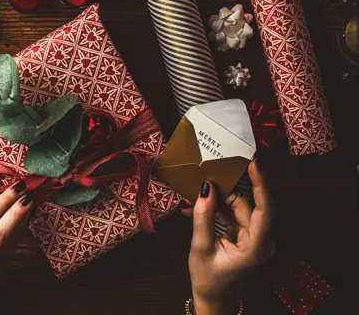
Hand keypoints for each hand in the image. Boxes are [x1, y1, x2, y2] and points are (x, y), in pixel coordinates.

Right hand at [188, 160, 274, 314]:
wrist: (213, 297)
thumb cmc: (209, 278)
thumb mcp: (201, 248)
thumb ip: (203, 217)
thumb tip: (205, 188)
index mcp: (257, 246)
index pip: (265, 210)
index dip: (261, 185)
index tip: (254, 164)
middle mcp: (261, 239)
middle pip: (250, 204)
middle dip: (232, 187)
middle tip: (216, 168)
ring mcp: (254, 237)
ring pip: (240, 207)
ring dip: (219, 198)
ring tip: (198, 188)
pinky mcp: (245, 235)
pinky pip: (233, 214)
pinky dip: (218, 208)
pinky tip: (200, 204)